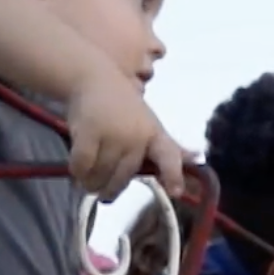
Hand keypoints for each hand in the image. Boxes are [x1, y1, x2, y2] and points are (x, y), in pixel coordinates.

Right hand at [63, 73, 186, 200]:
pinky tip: (77, 171)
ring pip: (102, 174)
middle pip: (124, 176)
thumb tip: (196, 158)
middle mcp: (137, 136)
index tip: (176, 192)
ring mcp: (113, 134)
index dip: (173, 175)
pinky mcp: (89, 133)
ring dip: (92, 184)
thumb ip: (169, 147)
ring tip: (88, 183)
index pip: (169, 157)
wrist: (93, 79)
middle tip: (103, 195)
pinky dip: (78, 172)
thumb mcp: (150, 124)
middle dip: (111, 190)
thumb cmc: (124, 107)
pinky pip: (83, 165)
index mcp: (155, 135)